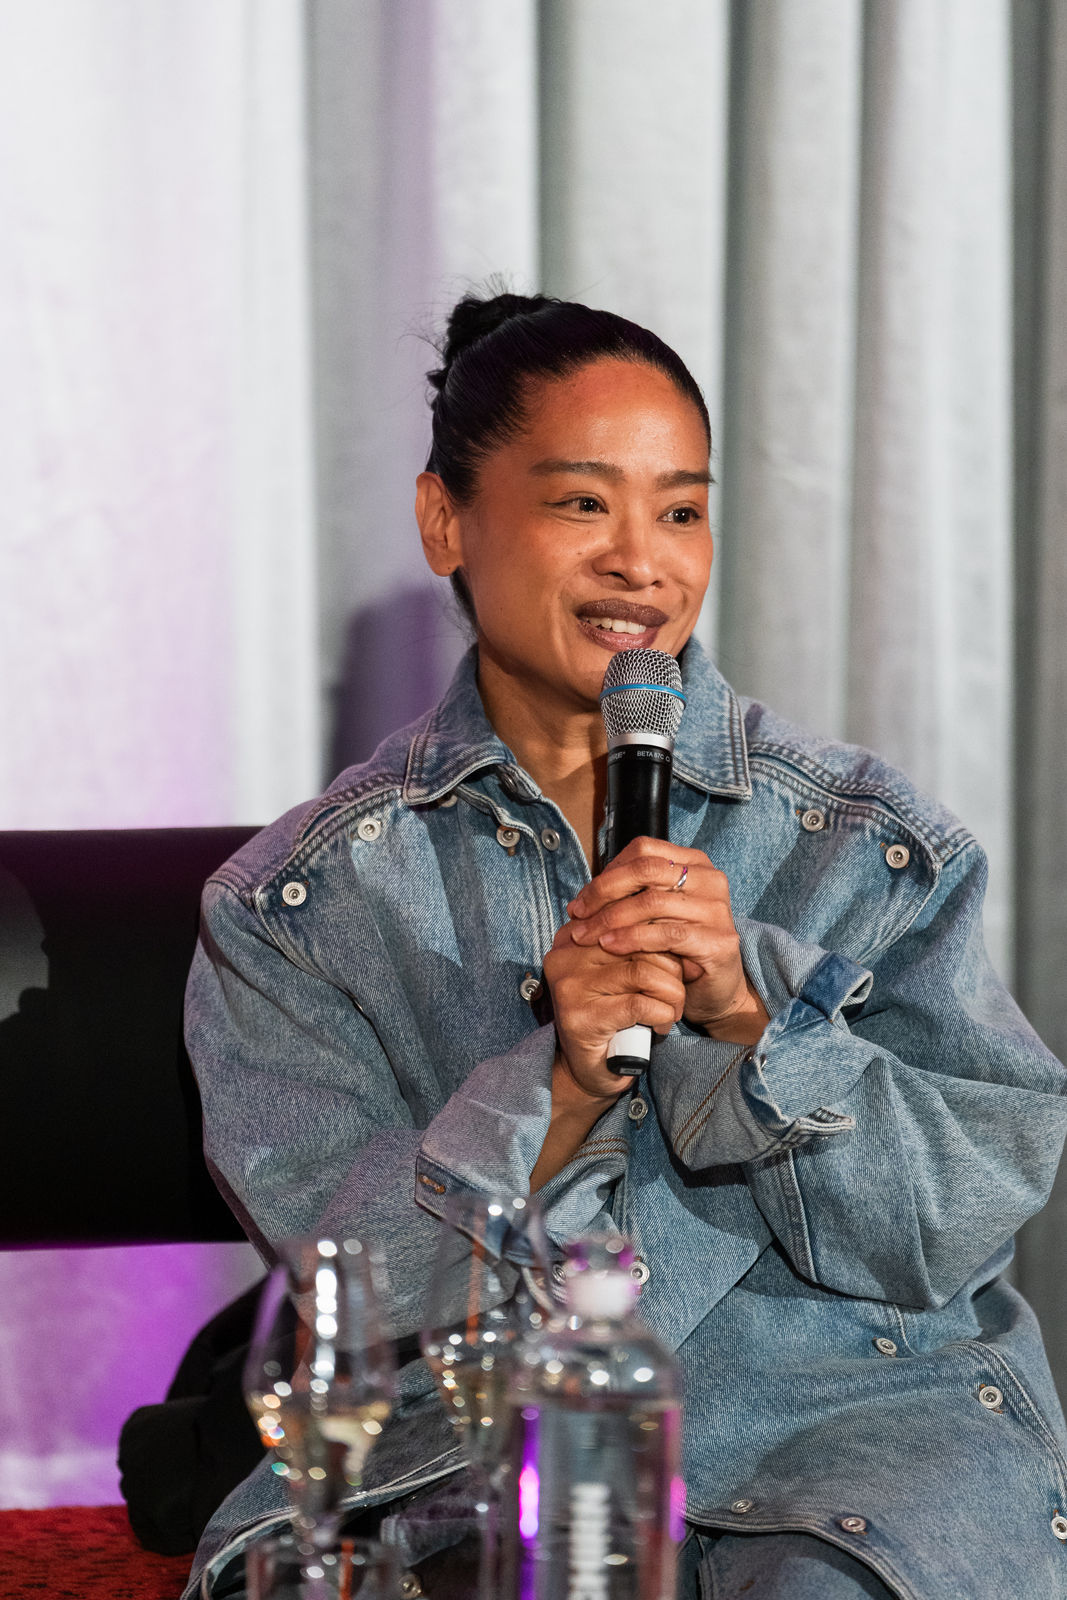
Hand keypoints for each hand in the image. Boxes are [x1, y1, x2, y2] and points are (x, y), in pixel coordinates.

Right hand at [541, 918, 687, 1100]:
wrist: (592, 1069)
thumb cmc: (615, 1014)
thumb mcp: (625, 971)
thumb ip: (640, 944)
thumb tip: (682, 925)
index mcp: (574, 934)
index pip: (630, 917)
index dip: (663, 937)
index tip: (681, 960)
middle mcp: (566, 954)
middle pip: (640, 942)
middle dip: (673, 969)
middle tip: (678, 994)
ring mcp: (570, 985)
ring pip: (645, 973)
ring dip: (671, 995)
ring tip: (671, 1011)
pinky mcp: (581, 1016)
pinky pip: (640, 1005)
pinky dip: (662, 1015)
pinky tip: (660, 1025)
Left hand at [566, 837, 768, 1044]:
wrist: (715, 988)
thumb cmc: (679, 950)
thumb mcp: (653, 916)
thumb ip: (629, 898)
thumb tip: (582, 898)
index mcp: (695, 864)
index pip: (643, 850)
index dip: (607, 873)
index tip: (582, 900)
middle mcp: (711, 880)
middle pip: (646, 871)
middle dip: (604, 892)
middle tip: (578, 916)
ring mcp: (717, 909)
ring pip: (653, 902)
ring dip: (611, 919)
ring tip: (587, 935)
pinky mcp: (718, 941)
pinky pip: (667, 934)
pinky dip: (632, 939)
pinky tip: (610, 946)